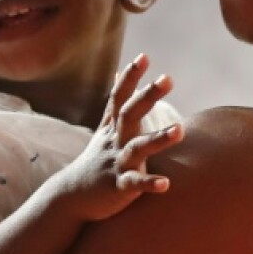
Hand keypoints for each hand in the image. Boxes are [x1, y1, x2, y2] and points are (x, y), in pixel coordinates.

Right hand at [52, 54, 182, 221]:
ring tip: (180, 130)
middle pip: (129, 113)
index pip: (119, 96)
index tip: (144, 56)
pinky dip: (149, 184)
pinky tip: (167, 184)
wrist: (72, 197)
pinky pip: (135, 184)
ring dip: (158, 139)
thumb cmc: (97, 159)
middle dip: (148, 96)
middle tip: (168, 78)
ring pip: (137, 148)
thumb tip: (119, 73)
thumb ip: (116, 102)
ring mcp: (117, 163)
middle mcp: (115, 140)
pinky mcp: (119, 186)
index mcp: (113, 127)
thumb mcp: (104, 128)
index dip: (130, 76)